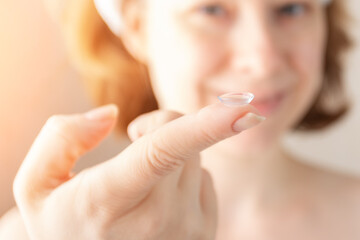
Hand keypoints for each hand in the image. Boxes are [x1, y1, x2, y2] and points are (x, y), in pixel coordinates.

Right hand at [13, 102, 263, 239]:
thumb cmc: (63, 223)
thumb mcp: (36, 184)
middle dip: (162, 127)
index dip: (205, 127)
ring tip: (143, 179)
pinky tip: (160, 200)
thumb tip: (112, 116)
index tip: (244, 109)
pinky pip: (206, 179)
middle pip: (184, 141)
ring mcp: (185, 233)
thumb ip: (63, 137)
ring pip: (198, 158)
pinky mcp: (204, 234)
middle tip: (135, 144)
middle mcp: (154, 222)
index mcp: (109, 201)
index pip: (162, 153)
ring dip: (173, 155)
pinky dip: (185, 178)